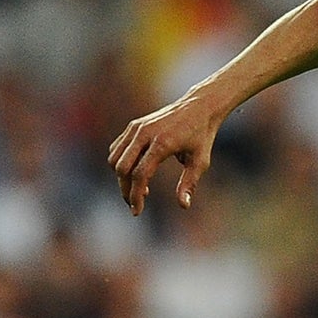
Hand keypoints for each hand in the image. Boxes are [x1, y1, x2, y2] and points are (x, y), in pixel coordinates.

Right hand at [107, 92, 228, 214]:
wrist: (199, 106)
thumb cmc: (202, 136)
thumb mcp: (201, 161)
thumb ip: (190, 183)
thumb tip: (183, 206)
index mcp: (161, 144)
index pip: (139, 175)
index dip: (135, 196)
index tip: (137, 211)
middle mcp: (144, 134)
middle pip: (122, 168)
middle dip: (125, 189)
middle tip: (135, 203)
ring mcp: (136, 128)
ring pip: (115, 158)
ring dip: (121, 177)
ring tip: (140, 189)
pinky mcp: (133, 125)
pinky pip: (117, 148)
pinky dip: (121, 163)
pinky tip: (136, 173)